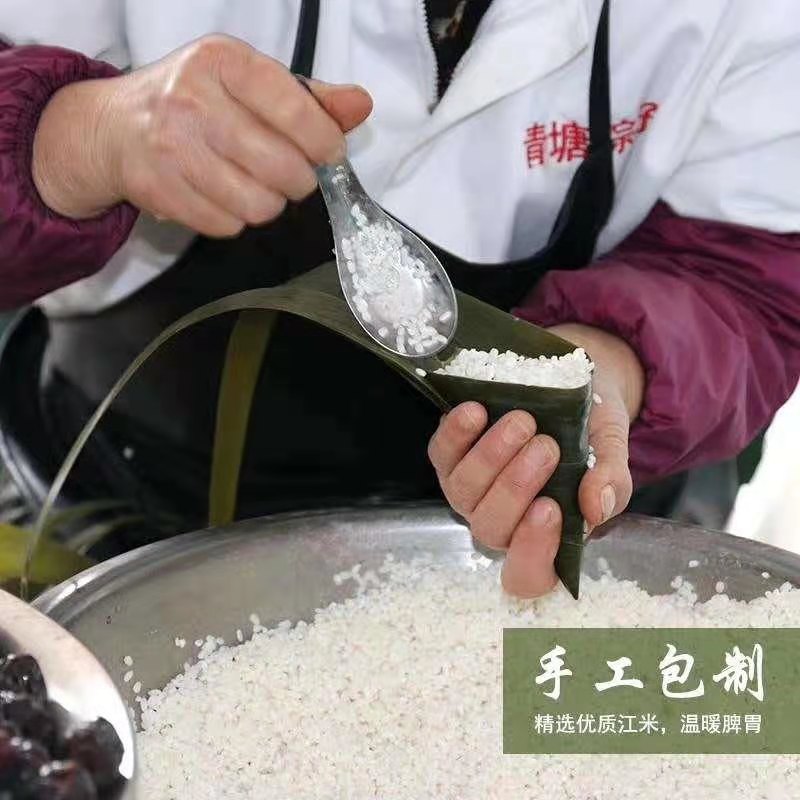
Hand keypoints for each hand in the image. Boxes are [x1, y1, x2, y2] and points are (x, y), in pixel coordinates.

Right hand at [32, 35, 371, 234]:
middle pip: (284, 168)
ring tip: (253, 184)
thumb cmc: (193, 101)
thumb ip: (308, 98)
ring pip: (259, 205)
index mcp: (223, 61)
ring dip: (267, 203)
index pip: (297, 111)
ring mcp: (172, 147)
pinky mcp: (160, 190)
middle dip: (298, 180)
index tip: (327, 151)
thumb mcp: (247, 82)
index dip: (325, 142)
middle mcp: (194, 100)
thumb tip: (360, 105)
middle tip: (289, 173)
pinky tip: (221, 196)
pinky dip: (234, 219)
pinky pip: (227, 226)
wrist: (113, 129)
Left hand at [428, 324, 643, 597]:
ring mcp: (470, 491)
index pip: (528, 577)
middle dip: (516, 487)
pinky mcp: (448, 456)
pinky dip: (456, 434)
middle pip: (491, 528)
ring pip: (464, 490)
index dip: (532, 553)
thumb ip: (611, 483)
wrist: (576, 389)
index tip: (551, 508)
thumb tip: (595, 508)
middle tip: (548, 447)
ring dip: (491, 457)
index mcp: (544, 537)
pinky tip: (477, 411)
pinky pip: (441, 453)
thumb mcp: (612, 454)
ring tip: (524, 421)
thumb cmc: (594, 435)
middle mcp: (501, 521)